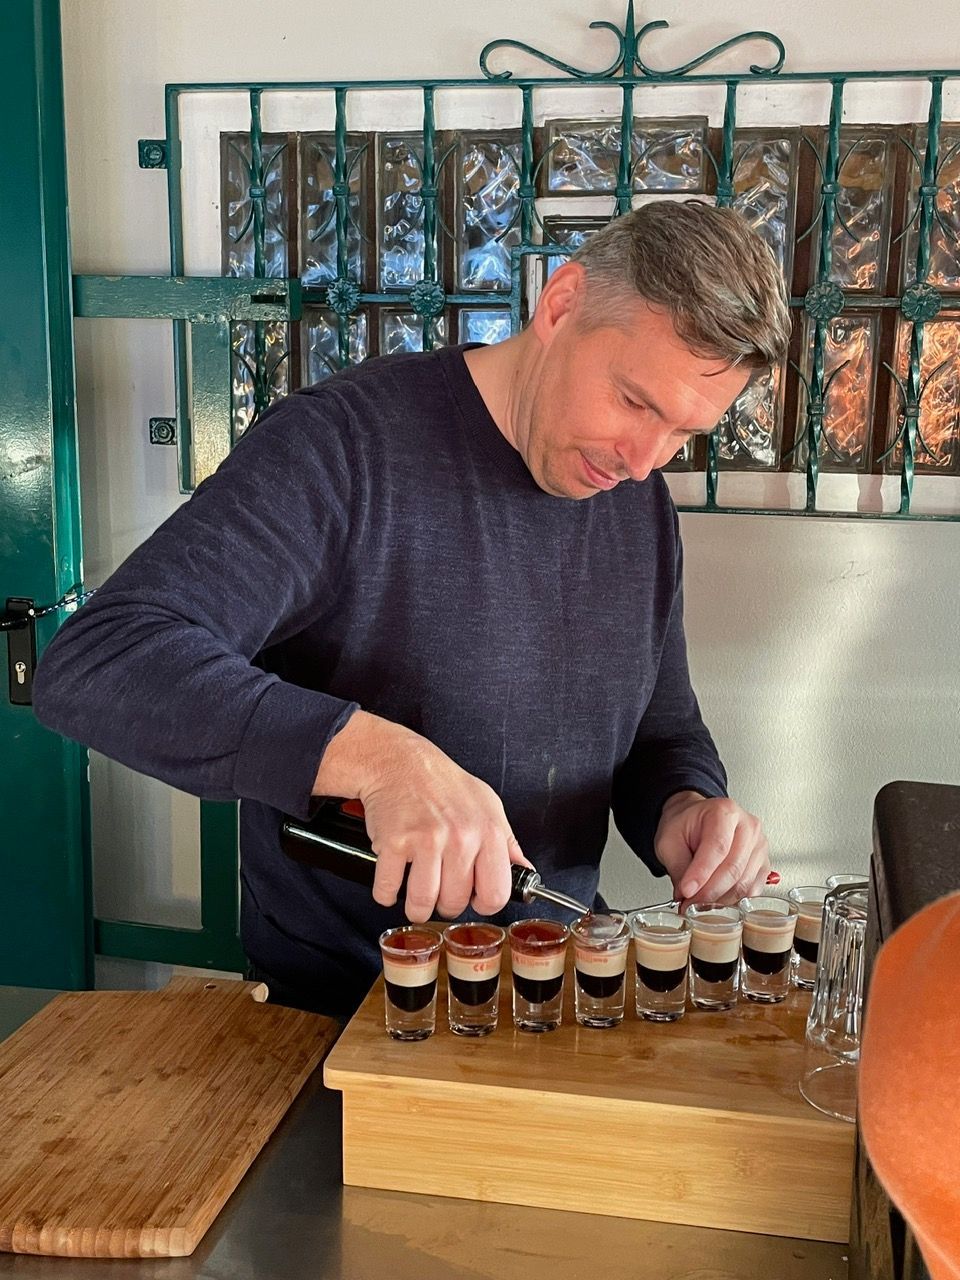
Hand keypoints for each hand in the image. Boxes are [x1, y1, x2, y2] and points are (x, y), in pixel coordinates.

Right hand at [313, 710, 531, 922]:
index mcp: (488, 832)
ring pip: (422, 903)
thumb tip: (524, 873)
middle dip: (446, 904)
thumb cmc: (444, 784)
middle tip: (440, 891)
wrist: (400, 761)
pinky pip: (388, 889)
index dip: (483, 903)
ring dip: (417, 908)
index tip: (474, 898)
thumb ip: (507, 843)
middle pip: (456, 902)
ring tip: (416, 898)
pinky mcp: (394, 842)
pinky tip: (392, 882)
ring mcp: (426, 841)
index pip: (496, 894)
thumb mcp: (488, 806)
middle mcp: (460, 837)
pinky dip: (386, 894)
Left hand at [654, 791, 770, 909]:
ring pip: (743, 884)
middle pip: (733, 869)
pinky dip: (733, 901)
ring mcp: (759, 846)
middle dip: (708, 893)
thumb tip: (686, 895)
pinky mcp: (763, 864)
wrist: (696, 821)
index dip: (702, 874)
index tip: (686, 891)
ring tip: (698, 904)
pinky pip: (752, 890)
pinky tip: (715, 900)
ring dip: (719, 900)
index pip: (717, 847)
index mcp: (724, 812)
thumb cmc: (685, 825)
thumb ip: (677, 867)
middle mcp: (747, 827)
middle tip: (688, 904)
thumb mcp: (669, 840)